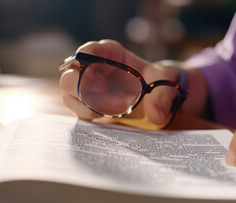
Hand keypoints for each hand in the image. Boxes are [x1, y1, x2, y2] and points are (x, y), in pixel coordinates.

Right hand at [59, 39, 178, 124]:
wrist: (157, 95)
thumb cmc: (158, 80)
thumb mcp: (165, 80)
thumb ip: (163, 95)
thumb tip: (157, 115)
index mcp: (108, 53)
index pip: (87, 51)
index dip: (85, 64)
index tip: (99, 83)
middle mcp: (93, 68)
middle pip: (69, 75)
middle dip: (80, 88)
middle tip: (102, 98)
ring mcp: (88, 87)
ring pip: (69, 95)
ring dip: (86, 106)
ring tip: (111, 111)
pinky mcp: (89, 104)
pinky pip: (77, 110)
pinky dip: (89, 115)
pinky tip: (107, 117)